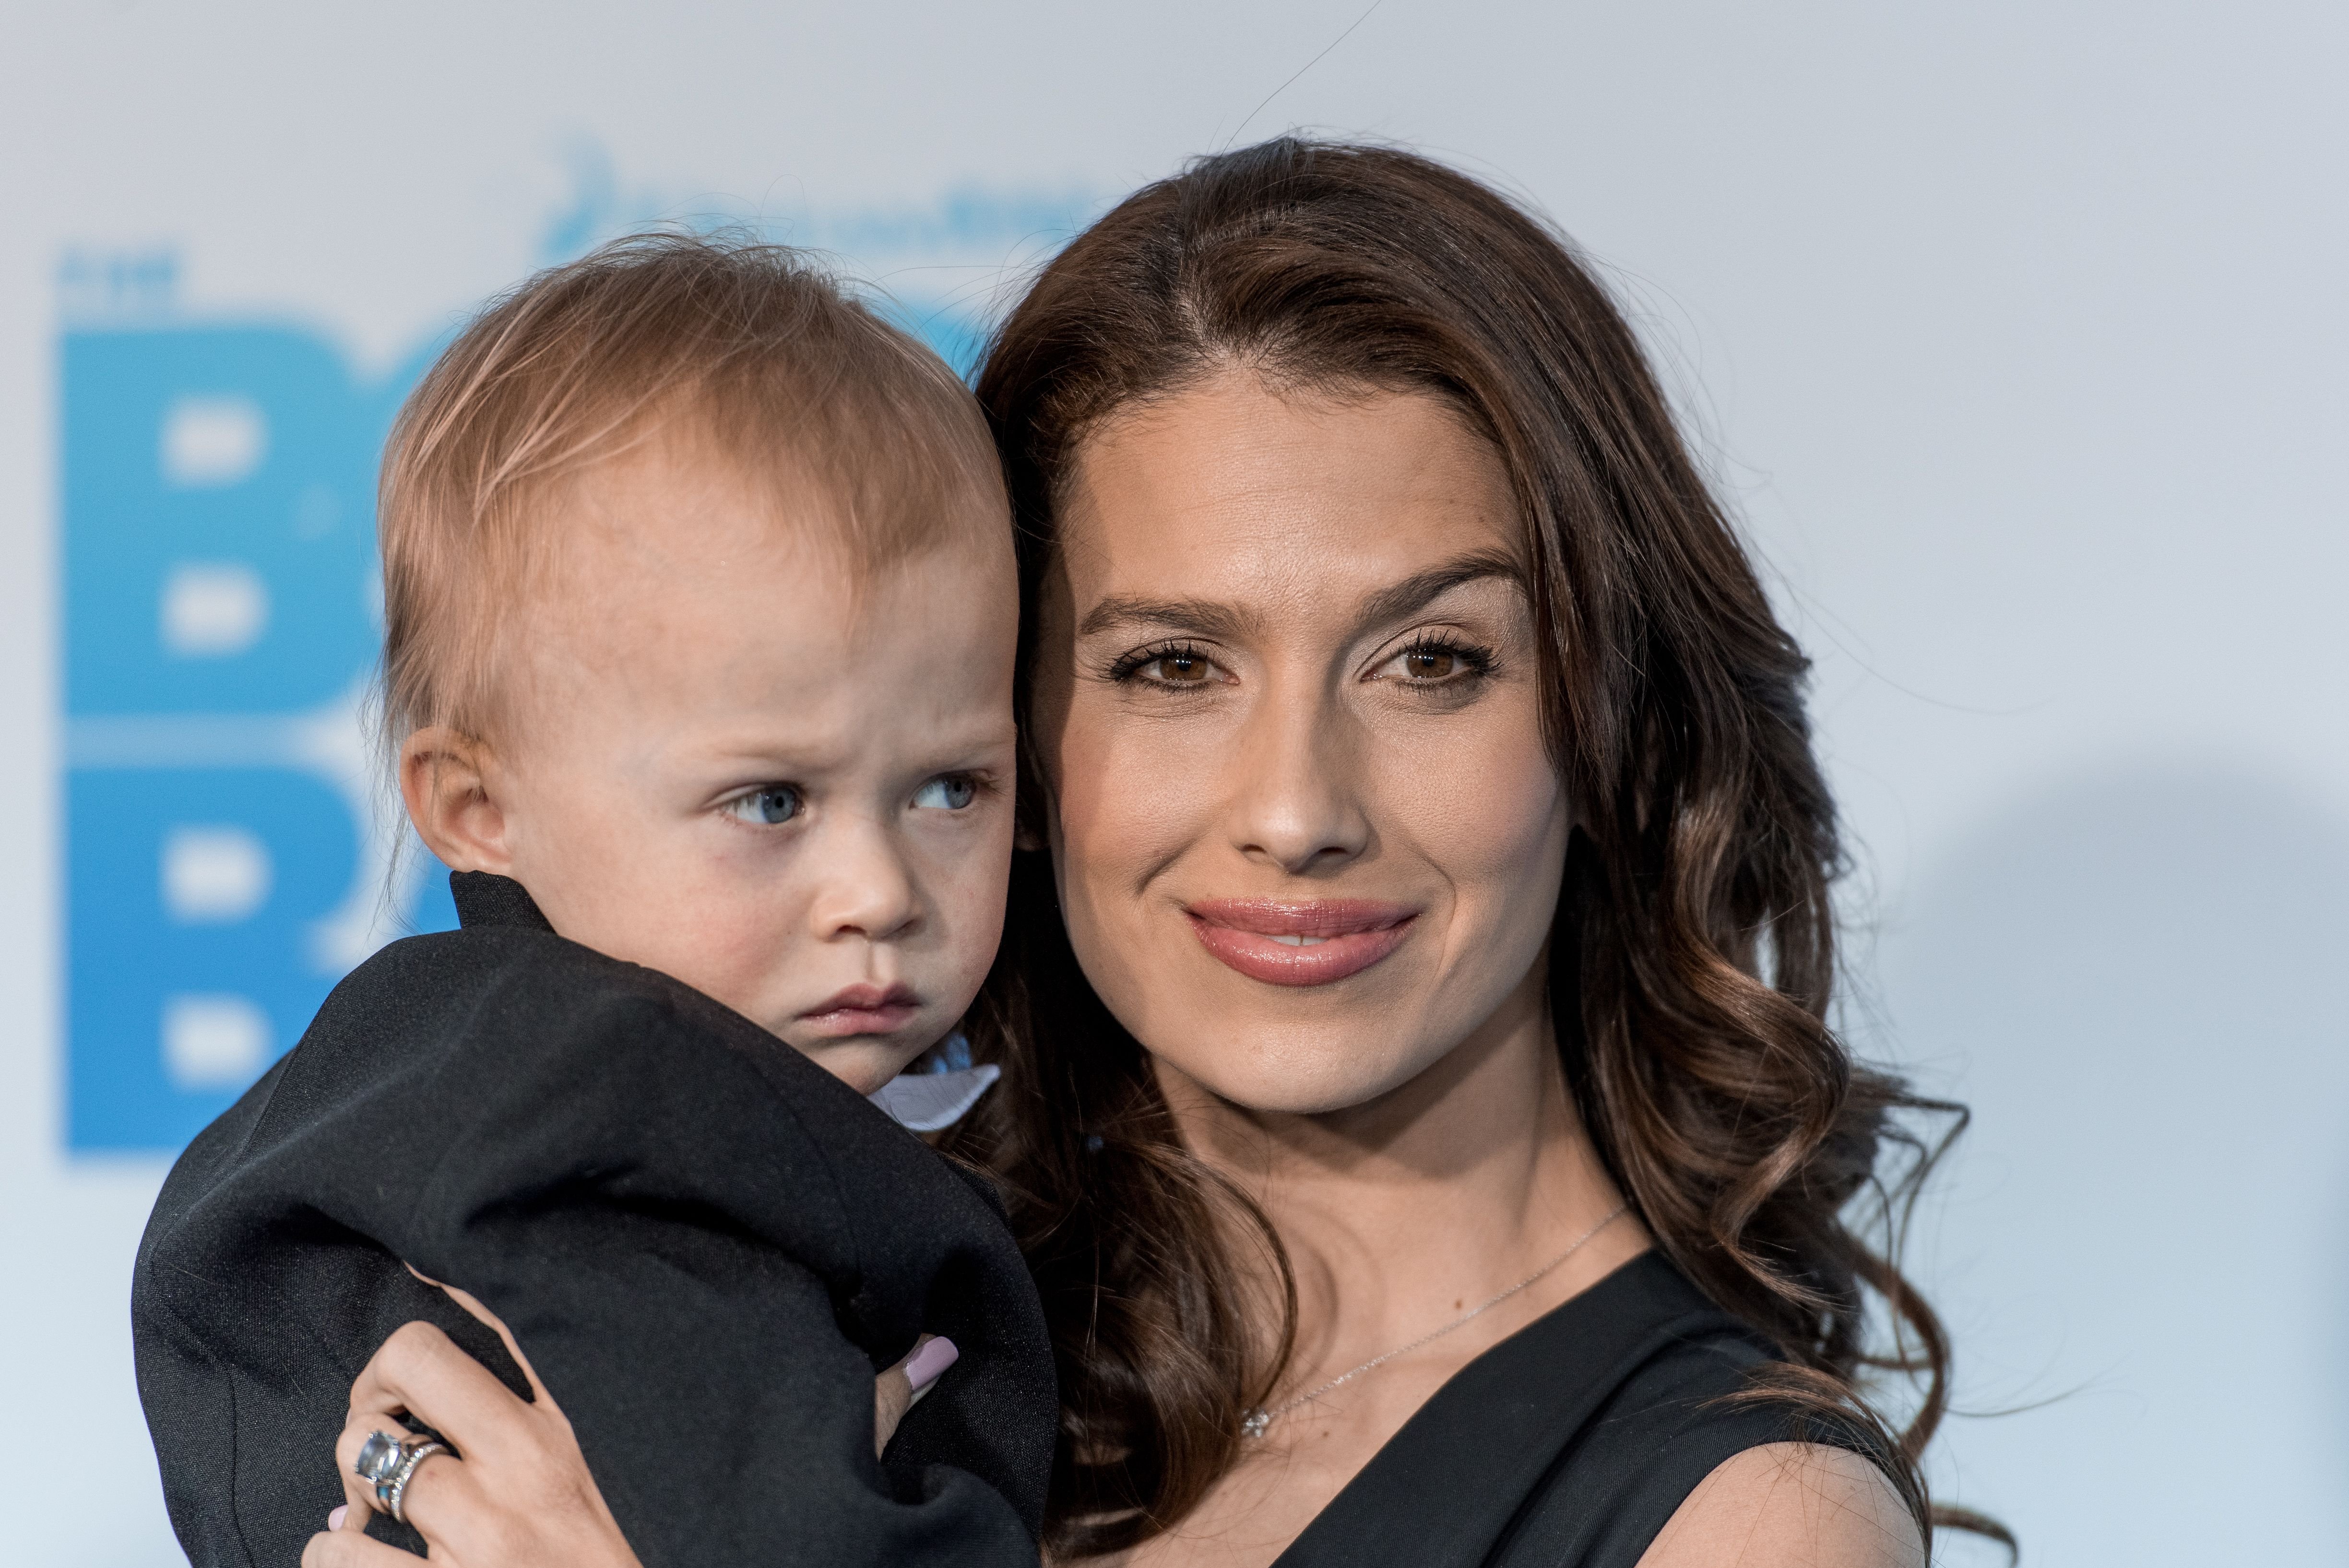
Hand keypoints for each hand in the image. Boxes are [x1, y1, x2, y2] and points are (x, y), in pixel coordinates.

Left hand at [302, 1280, 957, 1565]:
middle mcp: (529, 1468)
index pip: (508, 1303)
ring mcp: (473, 1546)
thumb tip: (942, 1344)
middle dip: (392, 1377)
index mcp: (610, 1421)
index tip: (443, 1262)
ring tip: (371, 1479)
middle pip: (403, 1363)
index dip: (458, 1275)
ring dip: (355, 1469)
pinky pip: (336, 1561)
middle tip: (405, 1398)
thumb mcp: (805, 1491)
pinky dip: (332, 1551)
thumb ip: (873, 1407)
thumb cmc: (744, 1563)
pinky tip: (352, 1550)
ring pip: (359, 1463)